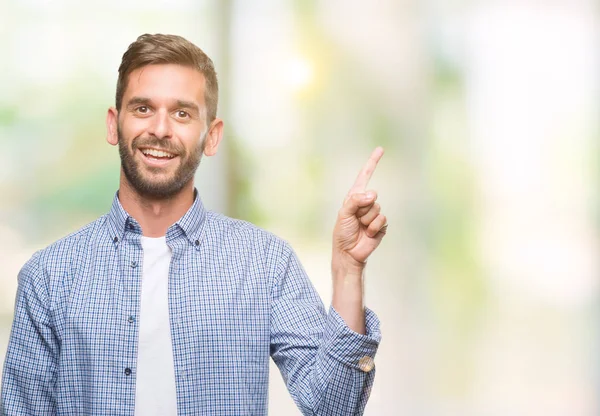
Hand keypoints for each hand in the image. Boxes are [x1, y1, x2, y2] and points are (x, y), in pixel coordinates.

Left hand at [333, 147, 387, 267]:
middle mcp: (365, 203)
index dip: (372, 163)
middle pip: (372, 196)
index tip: (380, 149)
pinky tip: (367, 234)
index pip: (365, 176)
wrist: (348, 253)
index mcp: (354, 197)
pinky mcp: (381, 225)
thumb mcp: (344, 213)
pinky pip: (382, 219)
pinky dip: (374, 227)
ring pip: (377, 208)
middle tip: (355, 220)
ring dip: (367, 220)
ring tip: (360, 228)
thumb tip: (373, 194)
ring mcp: (374, 214)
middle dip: (362, 209)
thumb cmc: (342, 233)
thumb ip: (355, 200)